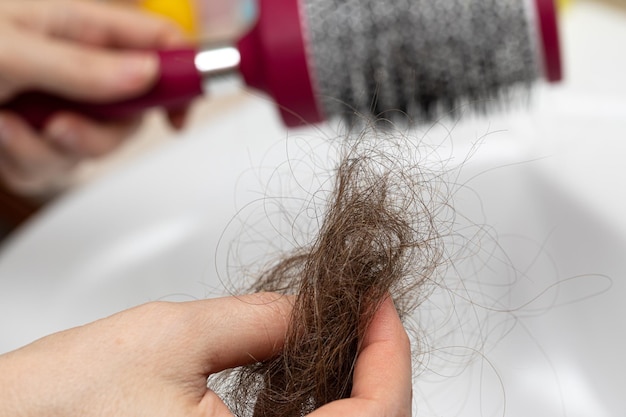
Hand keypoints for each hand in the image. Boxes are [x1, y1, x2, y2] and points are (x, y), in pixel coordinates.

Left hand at [0, 0, 186, 196]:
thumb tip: (147, 74)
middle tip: (61, 127)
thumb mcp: (11, 50)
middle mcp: (76, 69)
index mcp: (78, 28)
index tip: (180, 113)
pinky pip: (56, 168)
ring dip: (51, 149)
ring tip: (7, 124)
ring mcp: (59, 107)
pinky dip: (26, 161)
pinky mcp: (37, 141)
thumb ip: (81, 65)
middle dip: (100, 133)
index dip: (182, 74)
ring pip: (94, 148)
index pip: (156, 42)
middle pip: (132, 112)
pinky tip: (0, 134)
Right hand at [0, 294, 411, 416]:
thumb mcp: (172, 339)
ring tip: (338, 334)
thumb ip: (259, 318)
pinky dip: (313, 408)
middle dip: (375, 367)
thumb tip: (312, 308)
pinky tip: (300, 373)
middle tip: (366, 314)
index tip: (381, 305)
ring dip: (348, 386)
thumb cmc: (58, 406)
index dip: (389, 353)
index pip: (374, 416)